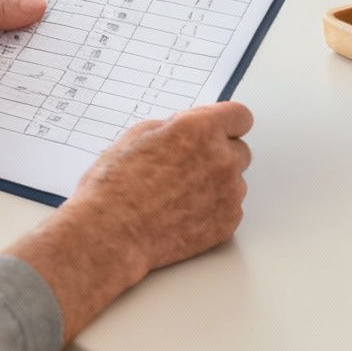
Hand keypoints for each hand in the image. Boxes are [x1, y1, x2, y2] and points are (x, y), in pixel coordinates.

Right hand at [65, 102, 252, 275]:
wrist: (111, 234)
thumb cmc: (115, 186)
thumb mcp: (138, 136)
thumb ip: (174, 128)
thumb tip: (187, 130)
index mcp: (200, 130)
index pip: (240, 116)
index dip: (227, 124)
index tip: (218, 132)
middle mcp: (221, 158)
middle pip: (240, 150)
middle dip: (220, 154)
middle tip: (190, 167)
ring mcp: (228, 193)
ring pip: (235, 181)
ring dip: (217, 184)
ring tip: (180, 195)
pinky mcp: (228, 222)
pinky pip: (230, 208)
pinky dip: (214, 209)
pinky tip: (183, 213)